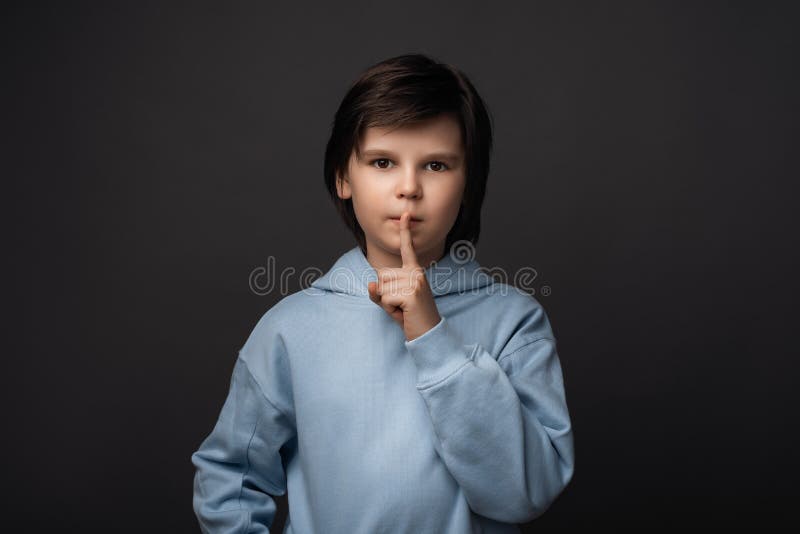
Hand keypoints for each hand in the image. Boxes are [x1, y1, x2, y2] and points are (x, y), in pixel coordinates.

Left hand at [368, 212, 441, 340]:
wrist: (429, 334)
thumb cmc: (411, 317)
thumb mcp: (393, 302)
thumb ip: (379, 293)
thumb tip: (371, 283)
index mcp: (415, 272)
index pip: (408, 249)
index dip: (405, 232)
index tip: (405, 214)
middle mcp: (416, 273)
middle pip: (382, 275)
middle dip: (385, 294)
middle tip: (402, 305)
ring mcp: (415, 283)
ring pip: (382, 288)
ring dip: (387, 303)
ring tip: (403, 309)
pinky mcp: (411, 294)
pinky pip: (385, 299)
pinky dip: (389, 309)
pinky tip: (404, 313)